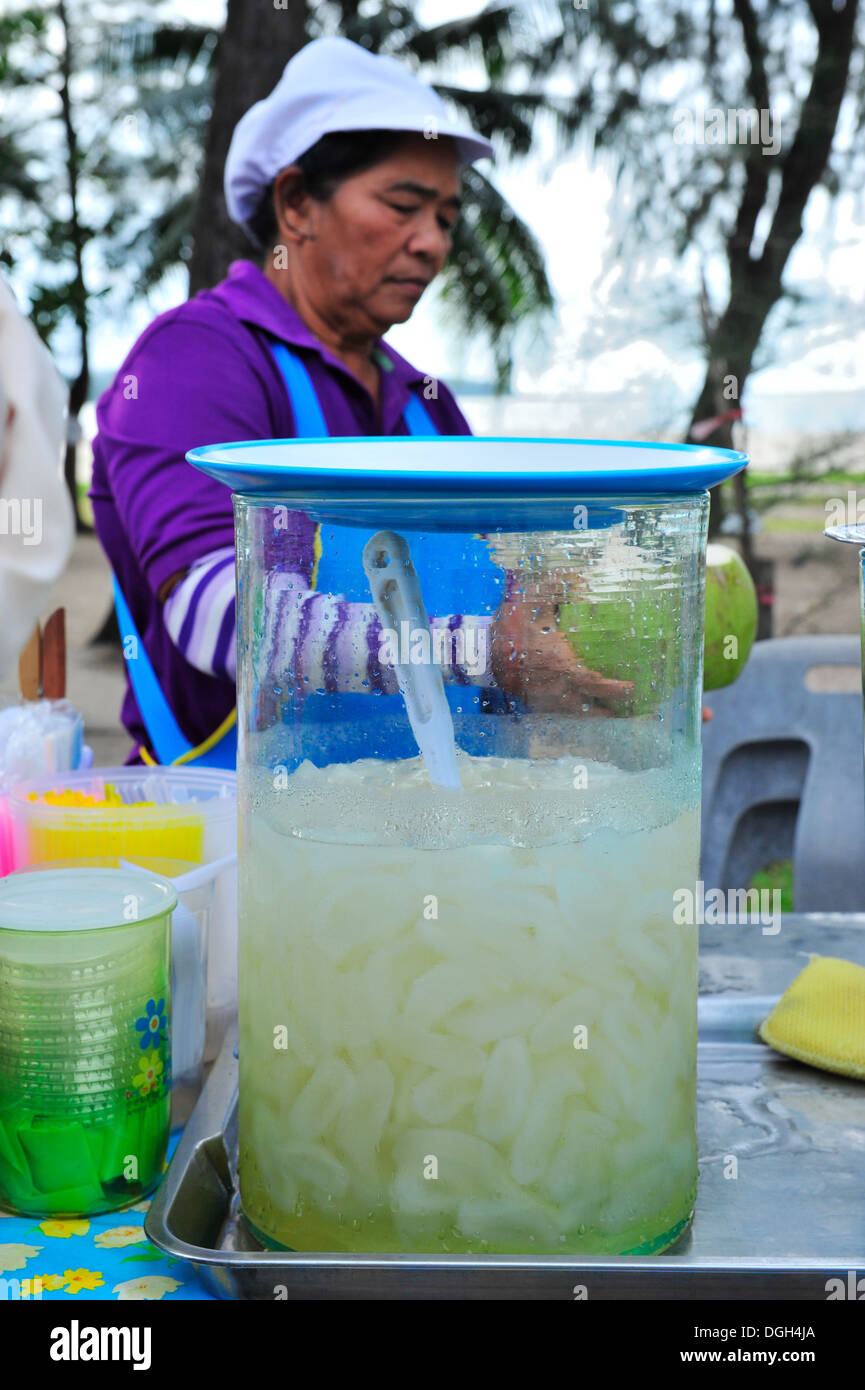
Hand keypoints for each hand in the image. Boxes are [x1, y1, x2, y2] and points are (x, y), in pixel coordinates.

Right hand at [489, 577, 634, 714]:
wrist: (476, 649)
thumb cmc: (508, 625)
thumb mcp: (533, 600)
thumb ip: (559, 587)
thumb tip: (583, 576)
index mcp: (558, 662)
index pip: (594, 681)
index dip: (615, 689)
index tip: (632, 688)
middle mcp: (553, 685)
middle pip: (587, 707)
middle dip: (609, 711)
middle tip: (629, 711)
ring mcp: (541, 697)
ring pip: (573, 713)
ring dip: (592, 715)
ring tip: (610, 716)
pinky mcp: (530, 701)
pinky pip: (557, 712)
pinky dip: (573, 714)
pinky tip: (580, 710)